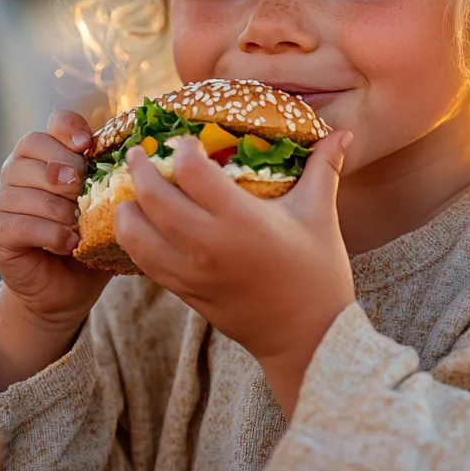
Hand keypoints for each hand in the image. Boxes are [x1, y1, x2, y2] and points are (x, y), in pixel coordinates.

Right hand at [0, 109, 110, 331]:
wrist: (67, 288)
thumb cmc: (91, 238)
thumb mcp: (106, 204)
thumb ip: (112, 179)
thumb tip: (140, 161)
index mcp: (48, 154)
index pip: (53, 123)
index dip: (69, 127)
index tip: (86, 144)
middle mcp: (18, 169)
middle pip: (33, 146)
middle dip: (66, 169)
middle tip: (84, 193)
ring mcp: (2, 199)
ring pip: (27, 187)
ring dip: (61, 208)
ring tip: (80, 225)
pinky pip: (21, 222)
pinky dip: (51, 233)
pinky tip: (70, 244)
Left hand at [115, 130, 355, 415]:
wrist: (308, 338)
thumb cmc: (318, 272)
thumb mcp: (320, 216)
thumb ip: (325, 168)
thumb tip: (343, 132)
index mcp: (242, 220)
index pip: (192, 172)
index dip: (181, 149)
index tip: (185, 141)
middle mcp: (210, 245)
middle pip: (153, 198)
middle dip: (139, 169)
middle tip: (139, 155)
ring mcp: (192, 273)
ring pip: (136, 236)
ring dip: (127, 209)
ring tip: (129, 192)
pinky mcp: (185, 293)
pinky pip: (145, 263)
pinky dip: (134, 241)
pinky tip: (139, 227)